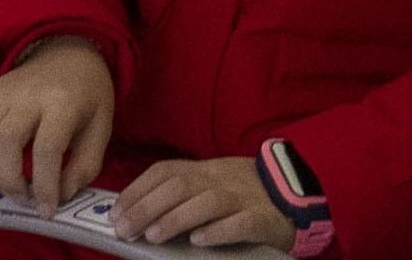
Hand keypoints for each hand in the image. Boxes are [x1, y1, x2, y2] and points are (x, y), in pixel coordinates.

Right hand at [0, 37, 115, 211]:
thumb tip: (61, 196)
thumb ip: (85, 165)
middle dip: (11, 182)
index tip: (48, 209)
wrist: (67, 52)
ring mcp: (2, 93)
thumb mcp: (101, 127)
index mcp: (64, 100)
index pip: (47, 148)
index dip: (45, 186)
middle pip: (6, 143)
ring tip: (12, 188)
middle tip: (25, 200)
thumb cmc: (87, 94)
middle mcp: (29, 95)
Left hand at [114, 156, 297, 250]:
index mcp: (205, 169)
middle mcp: (221, 179)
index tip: (115, 213)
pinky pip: (240, 223)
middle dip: (147, 207)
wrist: (295, 193)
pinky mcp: (262, 220)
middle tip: (125, 230)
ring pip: (207, 202)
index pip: (165, 171)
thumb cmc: (243, 194)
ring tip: (153, 236)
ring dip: (176, 218)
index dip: (137, 190)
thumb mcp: (211, 184)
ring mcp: (243, 198)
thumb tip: (134, 212)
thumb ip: (180, 193)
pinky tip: (198, 240)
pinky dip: (218, 231)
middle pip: (180, 185)